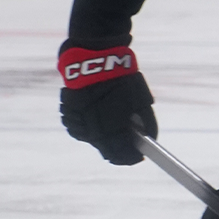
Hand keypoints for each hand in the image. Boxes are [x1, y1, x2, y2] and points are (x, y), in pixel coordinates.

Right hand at [58, 45, 156, 164]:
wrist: (96, 59)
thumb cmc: (122, 80)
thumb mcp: (141, 100)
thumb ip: (147, 122)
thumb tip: (150, 139)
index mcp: (115, 125)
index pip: (122, 153)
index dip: (130, 158)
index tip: (136, 158)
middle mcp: (95, 126)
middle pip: (104, 150)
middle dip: (114, 152)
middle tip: (122, 151)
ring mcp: (80, 118)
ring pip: (85, 138)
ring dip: (95, 138)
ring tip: (105, 131)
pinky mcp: (68, 109)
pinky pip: (73, 125)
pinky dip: (80, 125)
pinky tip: (89, 118)